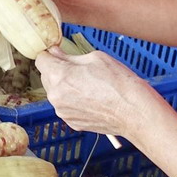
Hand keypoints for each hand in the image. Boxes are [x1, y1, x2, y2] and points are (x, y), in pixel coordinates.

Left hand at [35, 46, 153, 138]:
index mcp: (59, 76)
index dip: (50, 54)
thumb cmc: (120, 84)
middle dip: (57, 70)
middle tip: (78, 69)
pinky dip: (73, 101)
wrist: (135, 113)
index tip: (58, 53)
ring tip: (89, 85)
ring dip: (65, 87)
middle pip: (46, 77)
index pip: (41, 60)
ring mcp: (63, 112)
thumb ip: (69, 56)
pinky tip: (91, 98)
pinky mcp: (72, 122)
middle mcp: (56, 96)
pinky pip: (66, 106)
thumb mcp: (95, 58)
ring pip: (56, 93)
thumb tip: (56, 53)